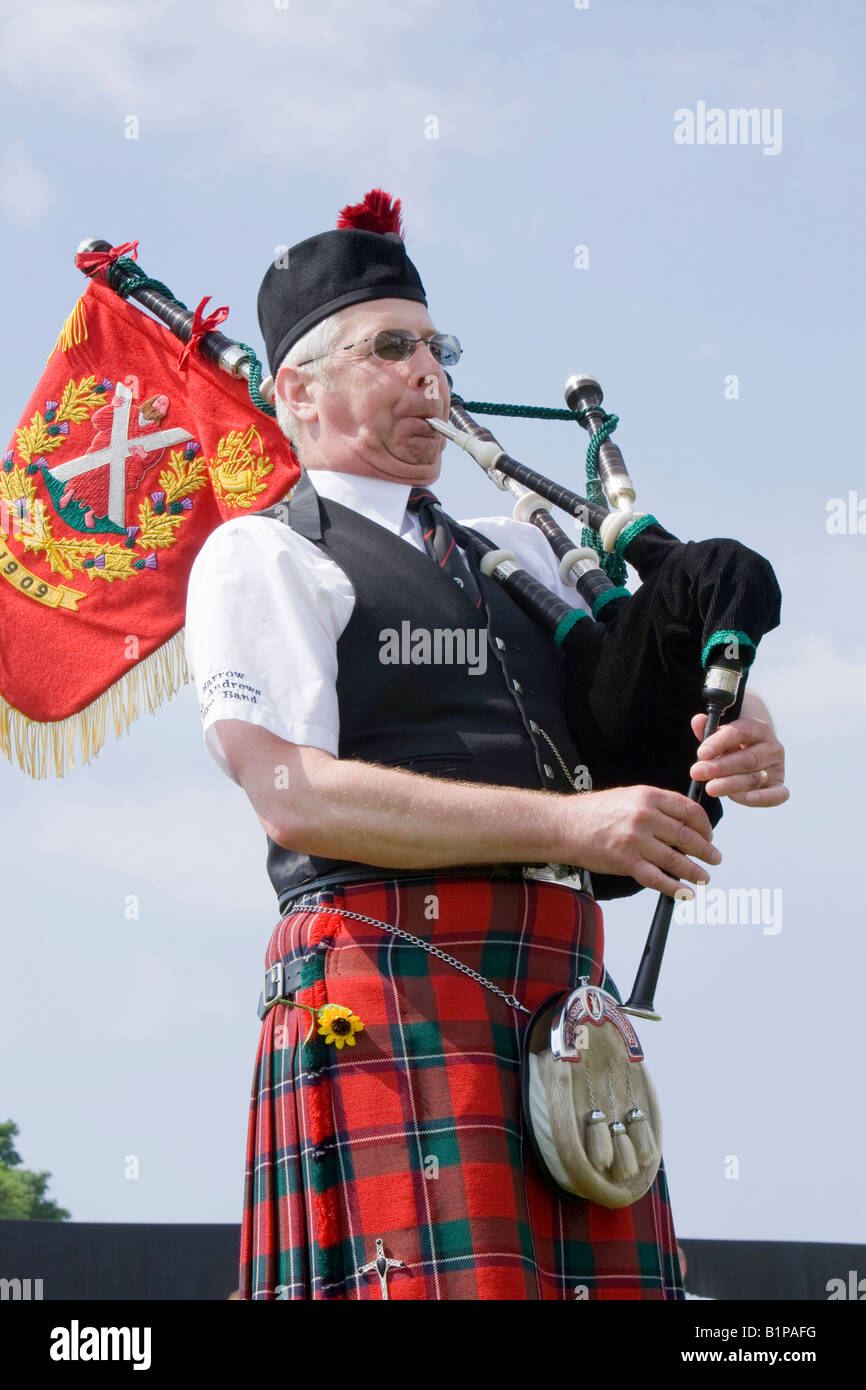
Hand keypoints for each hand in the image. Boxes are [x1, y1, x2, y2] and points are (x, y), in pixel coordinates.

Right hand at [564, 784, 720, 898]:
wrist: (566, 825)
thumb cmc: (596, 812)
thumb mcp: (630, 796)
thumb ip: (658, 806)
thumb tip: (685, 823)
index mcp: (648, 797)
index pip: (689, 811)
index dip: (705, 826)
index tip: (709, 835)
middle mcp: (644, 817)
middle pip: (687, 836)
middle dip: (706, 850)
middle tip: (714, 858)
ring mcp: (635, 841)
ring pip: (676, 859)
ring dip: (694, 871)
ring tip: (703, 877)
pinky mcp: (626, 862)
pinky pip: (657, 878)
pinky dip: (674, 888)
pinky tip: (685, 892)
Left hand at [689, 713, 788, 806]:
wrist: (754, 758)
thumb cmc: (733, 746)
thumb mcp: (720, 736)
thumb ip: (708, 730)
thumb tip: (698, 720)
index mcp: (759, 729)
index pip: (741, 732)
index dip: (720, 742)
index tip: (701, 753)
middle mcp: (772, 748)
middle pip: (747, 758)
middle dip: (720, 766)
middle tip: (697, 772)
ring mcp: (777, 769)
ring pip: (754, 778)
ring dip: (731, 784)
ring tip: (710, 788)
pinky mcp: (779, 788)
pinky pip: (777, 794)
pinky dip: (763, 797)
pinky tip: (746, 798)